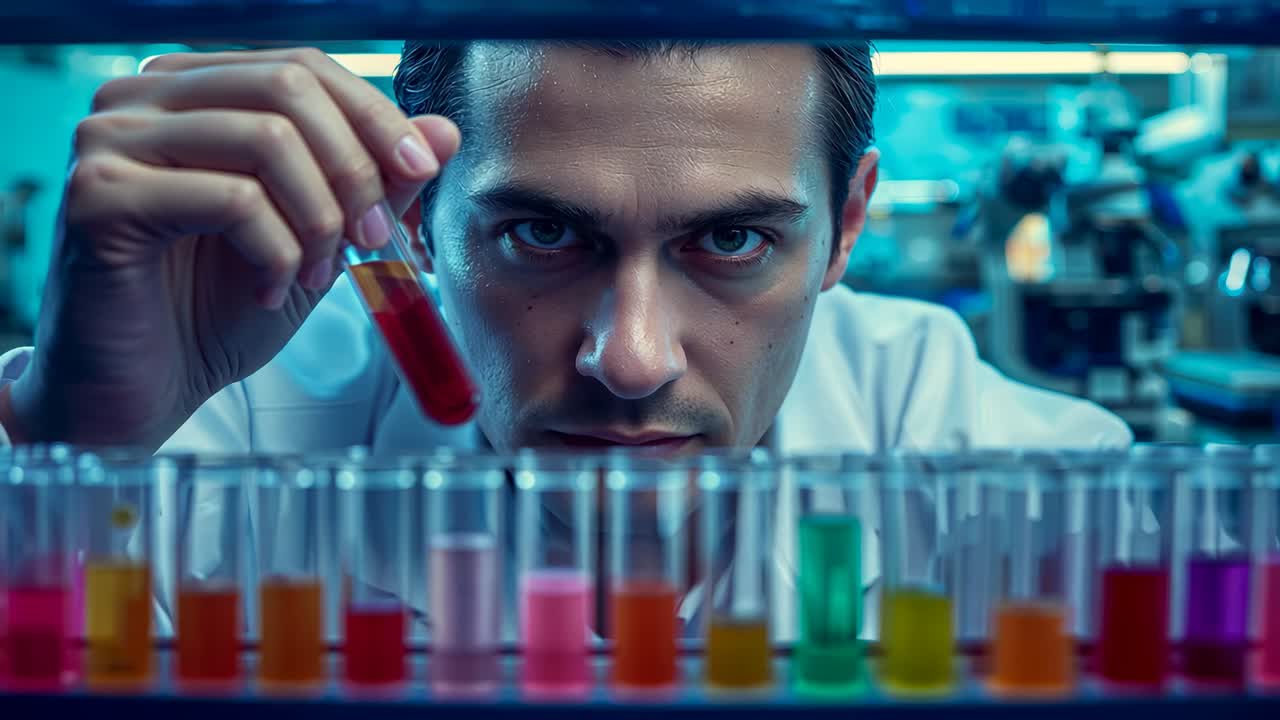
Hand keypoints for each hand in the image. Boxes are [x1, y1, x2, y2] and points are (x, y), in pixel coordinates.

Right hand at [7, 48, 459, 448]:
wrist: (145, 388)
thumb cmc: (216, 310)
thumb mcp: (317, 238)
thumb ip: (373, 181)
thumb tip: (442, 133)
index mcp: (192, 91)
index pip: (304, 68)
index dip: (375, 116)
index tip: (420, 170)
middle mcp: (141, 97)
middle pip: (288, 89)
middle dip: (355, 168)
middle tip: (378, 237)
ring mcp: (111, 139)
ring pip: (266, 139)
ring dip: (319, 218)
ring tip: (317, 275)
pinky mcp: (99, 195)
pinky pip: (231, 200)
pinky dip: (275, 252)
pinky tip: (268, 289)